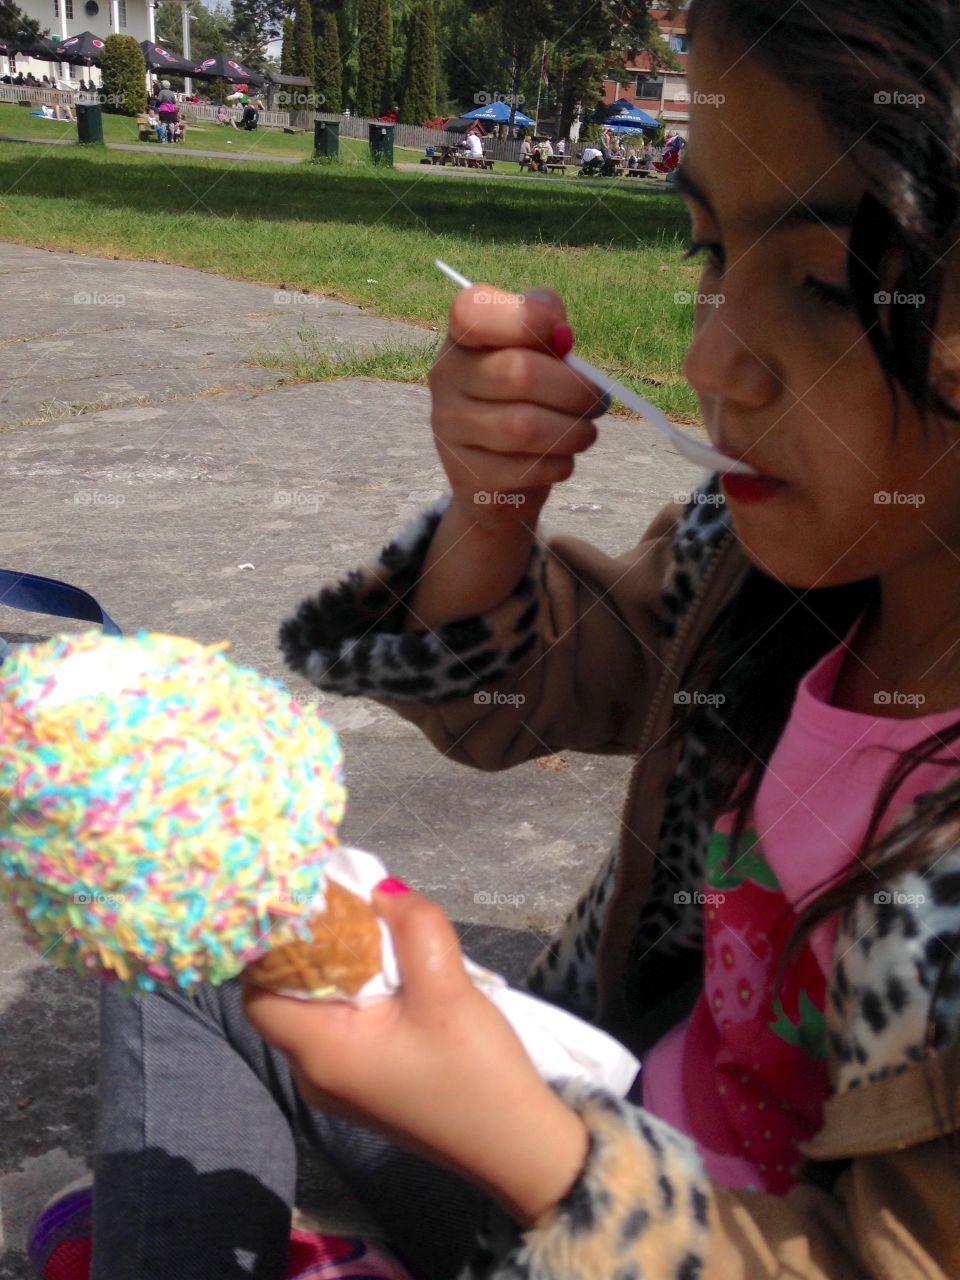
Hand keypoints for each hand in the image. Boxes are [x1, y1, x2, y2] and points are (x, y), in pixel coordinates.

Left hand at [242, 883, 588, 1224]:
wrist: (519, 1148)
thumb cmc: (476, 1073)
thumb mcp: (447, 988)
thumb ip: (413, 927)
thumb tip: (381, 889)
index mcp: (320, 1052)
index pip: (258, 991)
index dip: (274, 944)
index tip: (308, 904)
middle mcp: (315, 1073)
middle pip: (286, 997)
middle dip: (313, 948)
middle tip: (348, 906)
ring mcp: (339, 1084)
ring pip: (317, 1010)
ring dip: (340, 970)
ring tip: (375, 933)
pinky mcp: (365, 1086)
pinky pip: (342, 1028)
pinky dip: (357, 995)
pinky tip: (393, 975)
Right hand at [427, 285, 605, 530]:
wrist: (495, 473)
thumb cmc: (523, 399)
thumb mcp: (535, 355)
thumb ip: (546, 330)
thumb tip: (561, 332)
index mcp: (462, 336)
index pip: (474, 310)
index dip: (525, 317)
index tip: (565, 337)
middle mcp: (446, 376)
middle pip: (517, 372)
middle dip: (574, 390)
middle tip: (599, 400)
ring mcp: (449, 427)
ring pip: (524, 427)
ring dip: (572, 431)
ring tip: (587, 433)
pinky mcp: (465, 473)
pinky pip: (525, 468)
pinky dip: (558, 464)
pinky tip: (563, 459)